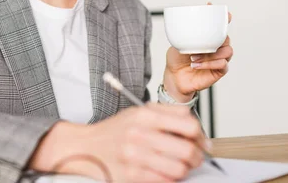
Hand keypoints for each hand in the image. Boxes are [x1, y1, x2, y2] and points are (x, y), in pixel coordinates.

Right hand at [30, 104, 209, 182]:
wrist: (86, 147)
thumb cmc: (115, 131)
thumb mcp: (138, 112)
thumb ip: (167, 112)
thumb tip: (195, 124)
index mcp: (144, 116)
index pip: (188, 124)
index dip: (201, 135)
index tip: (202, 141)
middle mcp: (139, 135)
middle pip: (187, 149)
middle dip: (197, 155)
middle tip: (196, 156)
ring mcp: (135, 157)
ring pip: (179, 169)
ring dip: (186, 169)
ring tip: (181, 165)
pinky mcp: (132, 176)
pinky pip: (165, 181)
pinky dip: (171, 178)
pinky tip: (166, 172)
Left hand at [163, 2, 233, 101]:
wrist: (174, 77)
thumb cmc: (176, 59)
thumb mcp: (178, 42)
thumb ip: (186, 34)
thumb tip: (188, 23)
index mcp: (208, 38)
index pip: (220, 27)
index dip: (225, 20)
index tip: (227, 14)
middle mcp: (216, 47)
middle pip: (226, 38)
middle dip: (218, 38)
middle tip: (203, 42)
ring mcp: (218, 59)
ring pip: (228, 51)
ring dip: (212, 54)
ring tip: (193, 57)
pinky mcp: (219, 71)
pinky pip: (223, 64)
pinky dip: (209, 64)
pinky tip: (196, 65)